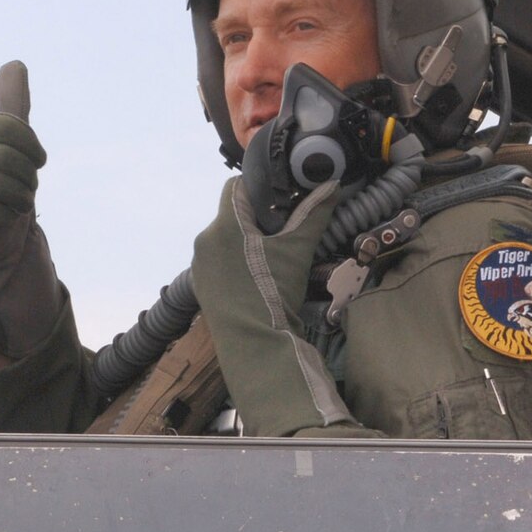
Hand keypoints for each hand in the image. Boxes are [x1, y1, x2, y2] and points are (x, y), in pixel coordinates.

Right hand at [0, 112, 45, 268]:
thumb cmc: (4, 181)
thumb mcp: (11, 141)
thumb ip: (13, 104)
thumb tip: (15, 63)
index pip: (10, 128)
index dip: (33, 147)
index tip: (38, 161)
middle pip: (9, 159)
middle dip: (29, 177)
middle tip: (27, 186)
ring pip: (2, 186)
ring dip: (22, 197)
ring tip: (18, 201)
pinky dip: (7, 217)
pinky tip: (1, 217)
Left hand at [190, 175, 357, 435]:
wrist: (257, 346)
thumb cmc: (276, 294)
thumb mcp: (298, 251)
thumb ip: (313, 213)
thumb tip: (332, 184)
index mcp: (223, 227)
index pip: (235, 187)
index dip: (258, 185)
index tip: (280, 194)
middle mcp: (204, 242)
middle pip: (231, 214)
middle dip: (257, 216)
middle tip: (285, 224)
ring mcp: (199, 266)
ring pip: (225, 238)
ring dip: (247, 239)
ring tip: (275, 251)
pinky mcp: (201, 286)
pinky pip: (218, 260)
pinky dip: (237, 259)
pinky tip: (259, 272)